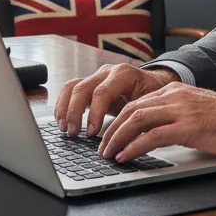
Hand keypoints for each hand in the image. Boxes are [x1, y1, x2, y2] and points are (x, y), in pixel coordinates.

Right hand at [54, 62, 178, 136]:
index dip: (95, 113)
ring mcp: (97, 77)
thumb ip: (137, 118)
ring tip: (65, 129)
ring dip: (65, 109)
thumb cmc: (152, 96)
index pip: (103, 92)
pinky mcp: (90, 84)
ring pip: (73, 87)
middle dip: (75, 112)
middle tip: (74, 133)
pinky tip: (62, 121)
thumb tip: (128, 142)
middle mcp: (108, 72)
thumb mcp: (149, 105)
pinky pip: (70, 90)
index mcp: (125, 74)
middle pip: (83, 88)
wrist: (153, 84)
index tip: (92, 133)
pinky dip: (63, 105)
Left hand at [98, 84, 215, 160]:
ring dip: (118, 139)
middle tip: (102, 148)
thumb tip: (152, 133)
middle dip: (112, 131)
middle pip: (132, 110)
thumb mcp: (196, 111)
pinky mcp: (190, 127)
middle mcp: (176, 96)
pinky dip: (135, 147)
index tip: (108, 136)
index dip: (118, 120)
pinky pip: (153, 136)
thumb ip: (175, 115)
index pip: (137, 103)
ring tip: (108, 154)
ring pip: (137, 120)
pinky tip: (126, 157)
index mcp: (176, 91)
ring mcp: (182, 111)